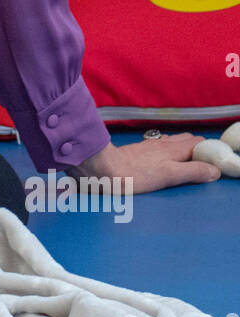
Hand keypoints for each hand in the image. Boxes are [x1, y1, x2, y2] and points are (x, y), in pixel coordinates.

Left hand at [74, 135, 221, 193]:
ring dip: (182, 149)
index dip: (208, 151)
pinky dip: (167, 151)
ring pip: (172, 142)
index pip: (198, 143)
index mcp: (173, 149)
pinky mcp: (137, 151)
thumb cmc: (134, 175)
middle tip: (202, 164)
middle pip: (187, 140)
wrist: (101, 169)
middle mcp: (162, 144)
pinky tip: (161, 160)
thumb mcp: (168, 176)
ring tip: (185, 162)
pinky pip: (158, 147)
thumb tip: (214, 170)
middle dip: (197, 149)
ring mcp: (149, 146)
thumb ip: (192, 171)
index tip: (212, 164)